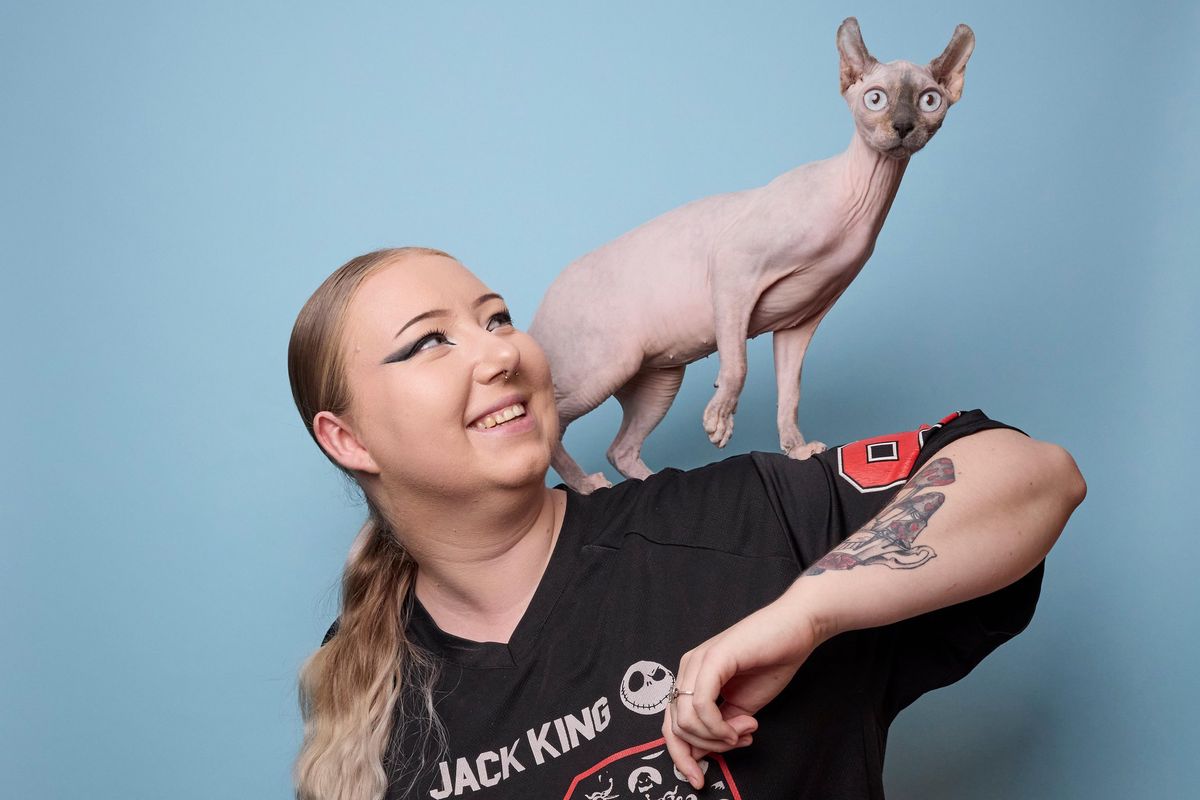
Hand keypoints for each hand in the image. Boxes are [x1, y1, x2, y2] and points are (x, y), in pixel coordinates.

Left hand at [661, 594, 821, 788]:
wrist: (796, 630)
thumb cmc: (772, 662)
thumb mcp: (741, 707)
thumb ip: (720, 727)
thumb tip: (702, 753)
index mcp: (692, 678)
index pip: (671, 725)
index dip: (682, 757)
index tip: (699, 779)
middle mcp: (688, 668)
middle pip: (673, 727)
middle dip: (702, 750)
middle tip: (736, 744)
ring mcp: (697, 662)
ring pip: (685, 720)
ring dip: (717, 738)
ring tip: (745, 729)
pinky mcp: (713, 659)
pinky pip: (700, 705)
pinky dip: (719, 726)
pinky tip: (742, 725)